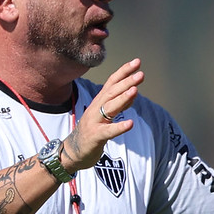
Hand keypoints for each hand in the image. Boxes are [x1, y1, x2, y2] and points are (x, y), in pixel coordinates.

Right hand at [61, 58, 143, 172]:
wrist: (73, 151)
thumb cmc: (92, 131)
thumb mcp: (106, 114)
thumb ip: (119, 104)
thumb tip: (133, 91)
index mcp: (99, 101)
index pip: (112, 82)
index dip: (123, 72)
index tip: (137, 62)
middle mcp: (96, 108)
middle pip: (112, 92)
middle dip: (126, 82)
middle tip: (140, 74)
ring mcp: (95, 122)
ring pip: (109, 107)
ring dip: (123, 98)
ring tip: (135, 90)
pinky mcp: (95, 136)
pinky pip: (108, 131)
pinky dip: (119, 127)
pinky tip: (130, 124)